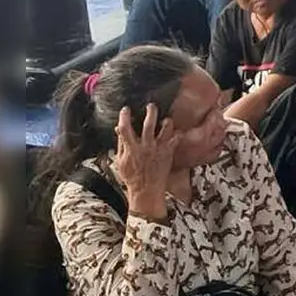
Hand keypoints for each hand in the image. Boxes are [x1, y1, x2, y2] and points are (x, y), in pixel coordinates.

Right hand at [114, 104, 177, 221]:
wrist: (147, 190)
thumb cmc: (132, 177)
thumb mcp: (120, 162)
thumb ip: (120, 145)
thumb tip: (118, 129)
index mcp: (131, 149)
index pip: (125, 128)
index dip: (124, 117)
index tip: (125, 109)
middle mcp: (146, 147)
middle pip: (148, 124)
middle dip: (150, 112)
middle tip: (151, 105)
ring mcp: (158, 149)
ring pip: (166, 129)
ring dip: (166, 121)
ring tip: (166, 119)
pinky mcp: (168, 152)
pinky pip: (176, 138)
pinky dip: (177, 133)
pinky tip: (175, 132)